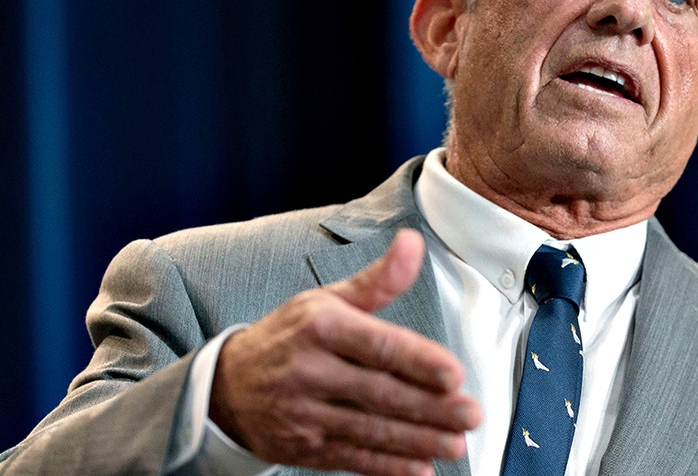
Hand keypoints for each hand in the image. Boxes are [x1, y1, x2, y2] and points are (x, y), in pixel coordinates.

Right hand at [209, 229, 481, 474]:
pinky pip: (351, 459)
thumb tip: (413, 244)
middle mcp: (310, 370)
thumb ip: (379, 280)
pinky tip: (420, 469)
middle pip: (379, 392)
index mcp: (321, 326)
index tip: (454, 374)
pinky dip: (387, 467)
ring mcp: (304, 413)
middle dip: (430, 408)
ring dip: (417, 441)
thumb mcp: (328, 299)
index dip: (418, 361)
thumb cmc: (290, 336)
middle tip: (469, 414)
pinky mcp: (303, 448)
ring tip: (455, 444)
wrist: (227, 386)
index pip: (378, 346)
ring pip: (369, 430)